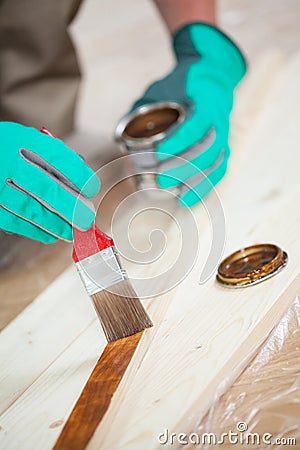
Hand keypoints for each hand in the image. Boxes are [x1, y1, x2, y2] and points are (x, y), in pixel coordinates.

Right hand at [0, 122, 99, 242]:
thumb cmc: (8, 149)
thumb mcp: (28, 141)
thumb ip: (53, 158)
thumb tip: (80, 185)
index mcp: (22, 140)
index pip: (57, 158)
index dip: (79, 176)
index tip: (92, 189)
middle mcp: (8, 162)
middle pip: (45, 188)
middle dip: (71, 207)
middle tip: (86, 219)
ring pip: (30, 209)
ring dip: (55, 224)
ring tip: (71, 231)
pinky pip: (14, 222)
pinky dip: (35, 231)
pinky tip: (50, 233)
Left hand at [131, 23, 245, 206]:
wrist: (213, 77)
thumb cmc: (180, 84)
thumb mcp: (161, 87)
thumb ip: (141, 108)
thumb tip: (119, 137)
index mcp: (206, 98)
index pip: (195, 124)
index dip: (178, 141)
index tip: (158, 154)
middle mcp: (220, 118)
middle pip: (206, 148)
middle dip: (183, 166)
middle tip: (160, 179)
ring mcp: (224, 134)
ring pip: (214, 162)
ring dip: (196, 181)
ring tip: (177, 196)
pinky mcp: (224, 147)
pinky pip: (219, 170)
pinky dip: (205, 186)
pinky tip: (189, 199)